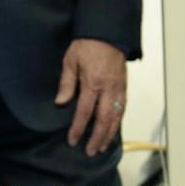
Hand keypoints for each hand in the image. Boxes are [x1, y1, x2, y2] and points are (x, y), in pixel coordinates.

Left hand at [56, 38, 127, 156]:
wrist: (108, 33)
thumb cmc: (86, 45)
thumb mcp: (70, 61)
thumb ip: (66, 83)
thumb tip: (60, 103)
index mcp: (93, 82)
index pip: (85, 112)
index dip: (78, 128)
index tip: (73, 140)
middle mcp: (108, 88)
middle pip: (104, 119)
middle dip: (97, 138)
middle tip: (90, 152)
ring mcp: (118, 89)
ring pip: (116, 117)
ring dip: (109, 134)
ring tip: (102, 147)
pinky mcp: (124, 87)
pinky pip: (122, 109)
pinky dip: (117, 123)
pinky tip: (112, 131)